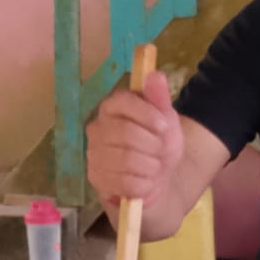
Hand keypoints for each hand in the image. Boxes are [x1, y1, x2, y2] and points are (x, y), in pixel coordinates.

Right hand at [86, 71, 182, 205]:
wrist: (158, 178)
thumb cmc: (158, 144)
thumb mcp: (166, 119)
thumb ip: (159, 98)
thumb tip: (155, 75)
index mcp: (111, 108)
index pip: (123, 102)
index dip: (147, 114)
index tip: (164, 126)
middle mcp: (96, 129)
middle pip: (127, 133)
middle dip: (153, 146)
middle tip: (161, 151)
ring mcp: (94, 155)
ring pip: (127, 160)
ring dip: (151, 167)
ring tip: (155, 167)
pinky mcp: (96, 179)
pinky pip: (125, 182)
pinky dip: (144, 184)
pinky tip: (146, 182)